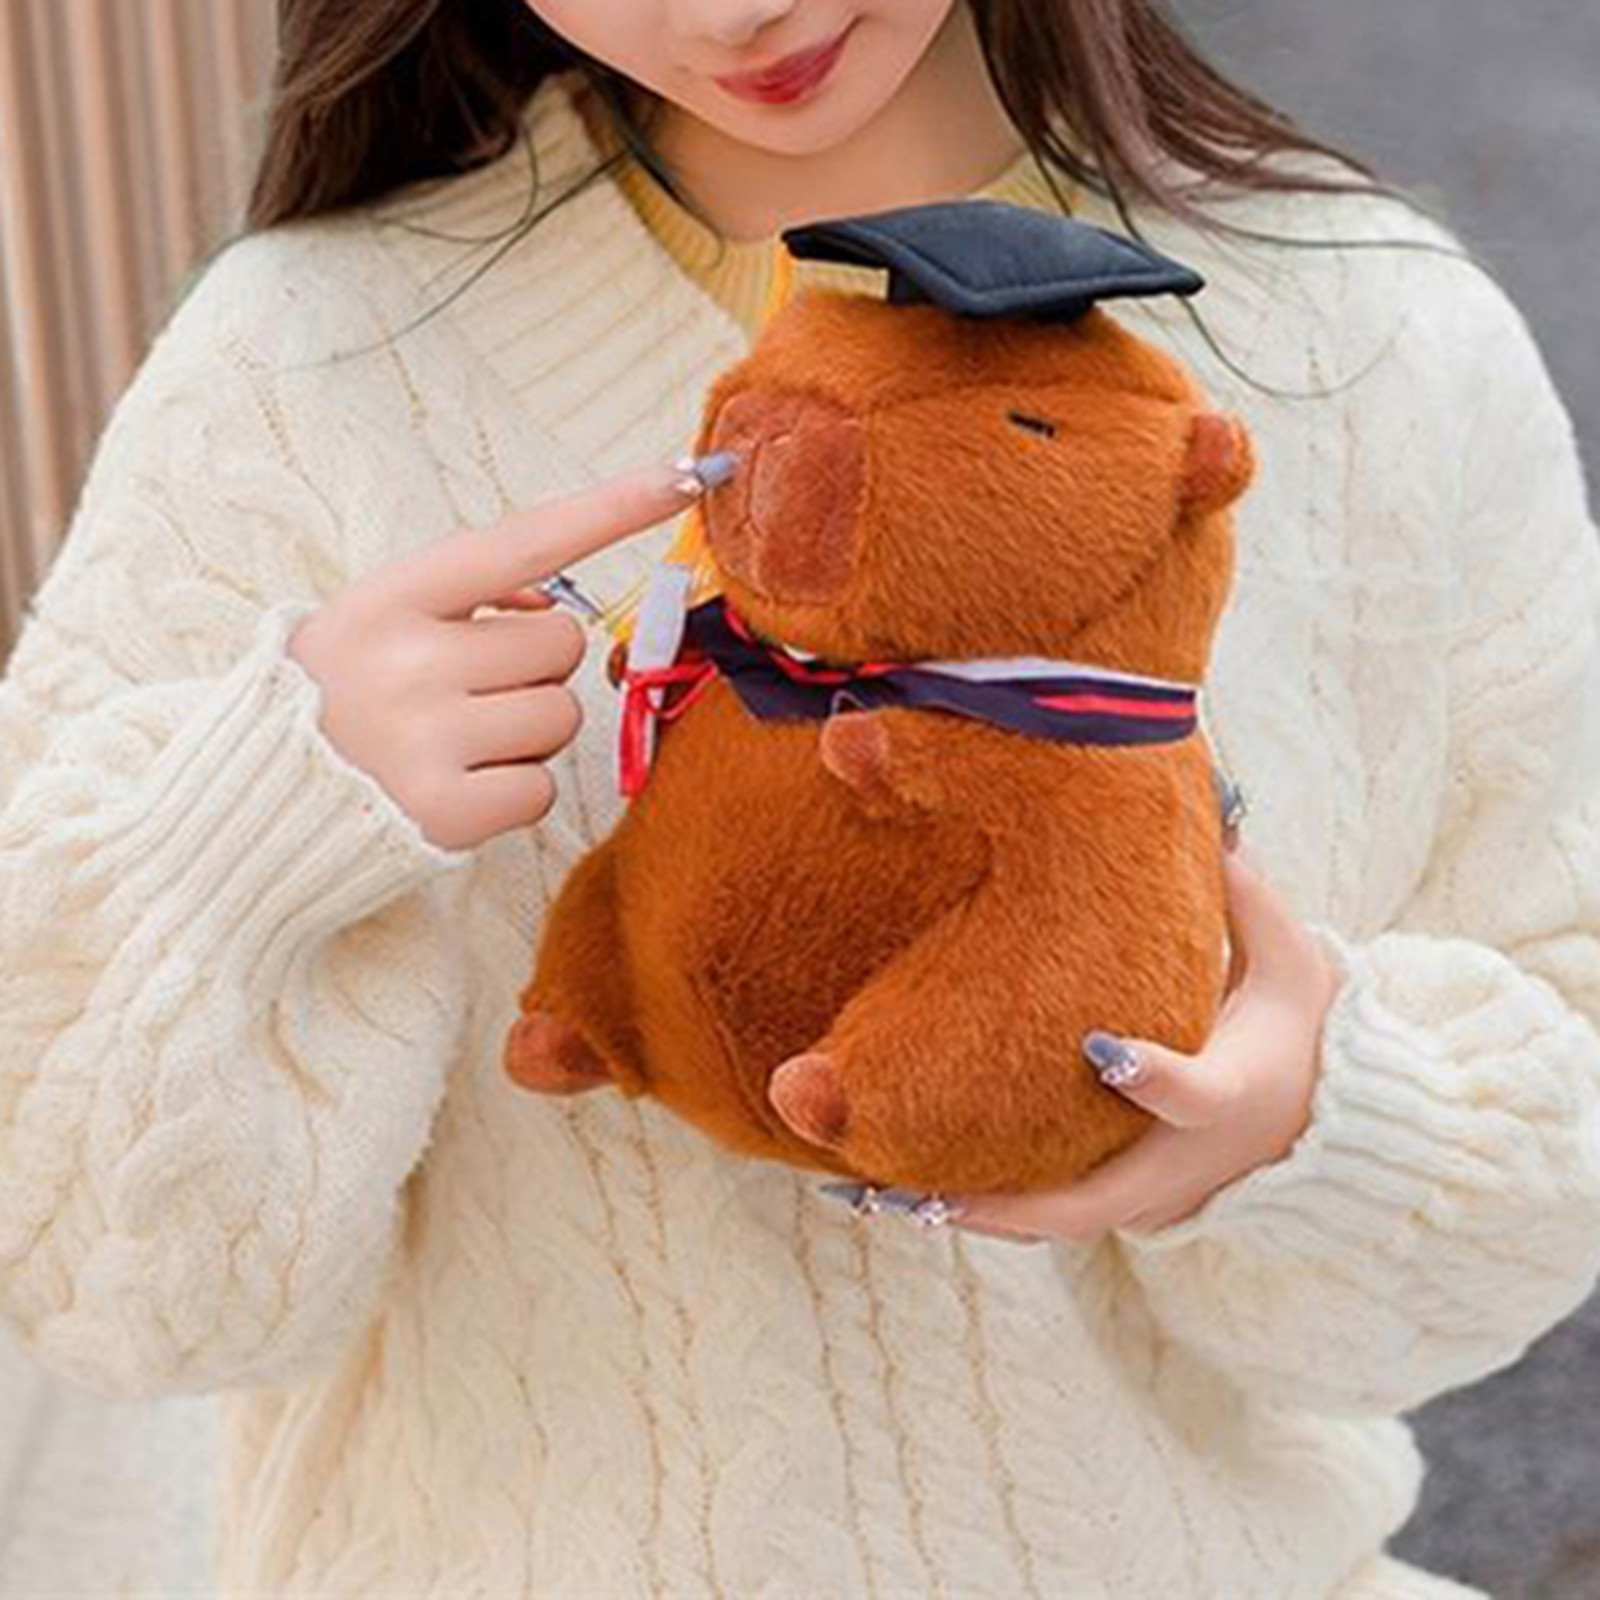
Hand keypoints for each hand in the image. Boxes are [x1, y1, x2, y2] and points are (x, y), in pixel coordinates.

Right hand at [287, 458, 706, 852]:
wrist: (253, 806)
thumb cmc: (337, 701)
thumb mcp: (375, 622)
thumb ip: (464, 598)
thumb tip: (555, 605)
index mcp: (390, 599)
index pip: (523, 541)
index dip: (612, 509)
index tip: (688, 479)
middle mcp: (408, 662)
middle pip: (564, 644)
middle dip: (534, 669)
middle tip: (464, 694)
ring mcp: (426, 739)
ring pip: (563, 716)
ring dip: (528, 733)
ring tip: (455, 743)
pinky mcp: (445, 813)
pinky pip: (542, 786)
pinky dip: (514, 792)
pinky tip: (457, 789)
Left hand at [944, 848, 1341, 1243]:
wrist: (1328, 1124)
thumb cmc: (1299, 1030)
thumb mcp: (1289, 960)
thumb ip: (1243, 896)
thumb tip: (1207, 818)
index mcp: (1227, 1095)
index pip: (1191, 1094)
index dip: (1151, 1076)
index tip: (1098, 1048)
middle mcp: (1182, 1162)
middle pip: (1088, 1204)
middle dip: (1001, 1201)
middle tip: (910, 1183)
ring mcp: (1154, 1197)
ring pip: (1057, 1223)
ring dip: (972, 1211)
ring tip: (877, 1189)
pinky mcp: (1133, 1208)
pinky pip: (1055, 1216)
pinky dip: (990, 1209)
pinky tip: (910, 1187)